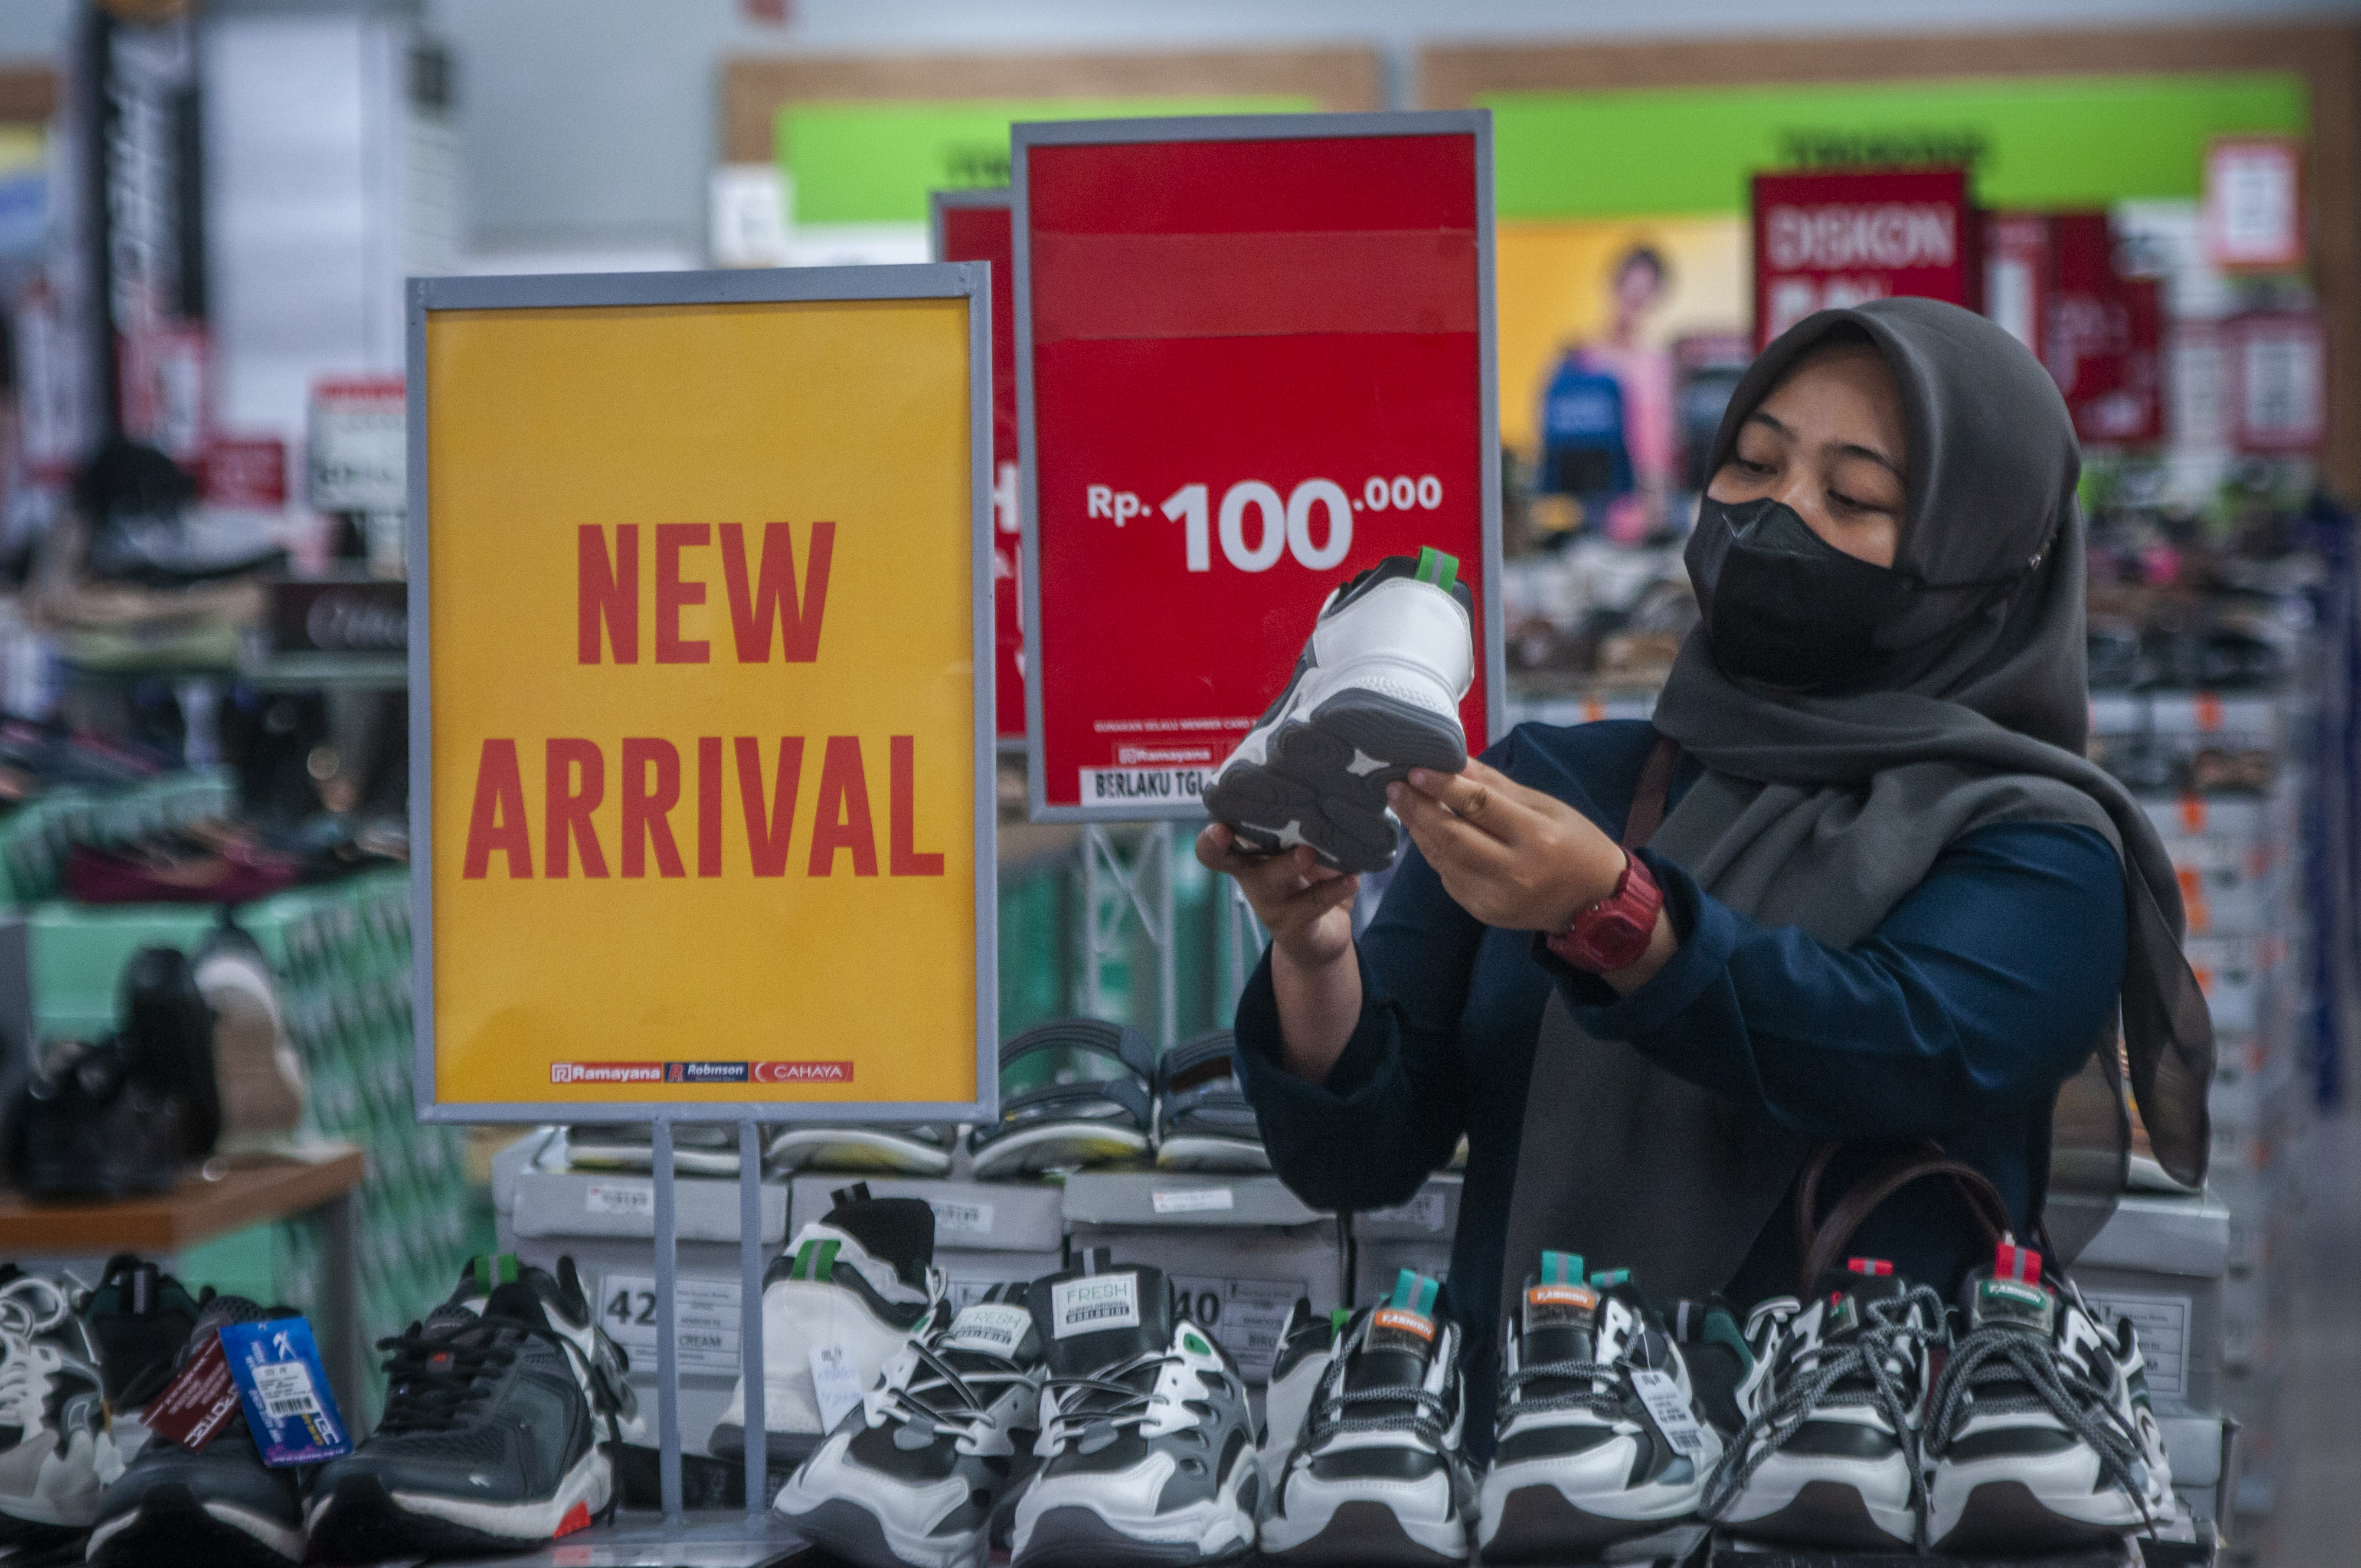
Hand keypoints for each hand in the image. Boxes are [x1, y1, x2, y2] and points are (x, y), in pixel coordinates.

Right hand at [1195, 825, 1357, 968]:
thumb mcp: (1307, 851)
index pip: (1215, 849)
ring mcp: (1271, 906)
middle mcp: (1254, 880)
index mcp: (1251, 857)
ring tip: (1308, 853)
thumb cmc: (1311, 882)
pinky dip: (1334, 889)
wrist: (1324, 938)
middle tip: (1258, 825)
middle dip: (1235, 848)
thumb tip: (1327, 790)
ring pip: (1271, 884)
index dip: (1210, 841)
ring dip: (1288, 865)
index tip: (1219, 827)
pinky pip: (1312, 905)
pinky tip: (1351, 879)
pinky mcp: (1295, 926)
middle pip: (1234, 863)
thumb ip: (1310, 828)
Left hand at [1387, 759, 1627, 930]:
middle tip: (1394, 786)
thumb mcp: (1545, 805)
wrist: (1596, 902)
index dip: (1443, 786)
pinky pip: (1448, 878)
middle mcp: (1515, 873)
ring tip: (1404, 803)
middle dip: (1418, 809)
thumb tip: (1454, 759)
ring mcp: (1497, 898)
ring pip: (1443, 859)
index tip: (1415, 770)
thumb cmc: (1574, 843)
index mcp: (1537, 837)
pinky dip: (1435, 853)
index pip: (1480, 805)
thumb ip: (1496, 785)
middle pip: (1452, 836)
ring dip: (1419, 830)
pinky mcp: (1484, 913)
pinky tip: (1427, 833)